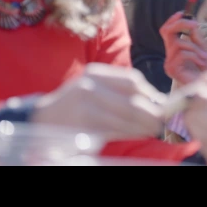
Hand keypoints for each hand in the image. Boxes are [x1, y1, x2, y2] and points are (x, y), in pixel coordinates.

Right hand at [31, 63, 166, 139]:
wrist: (42, 119)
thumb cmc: (76, 106)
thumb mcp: (95, 90)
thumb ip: (120, 93)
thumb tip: (155, 103)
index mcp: (95, 73)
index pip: (131, 80)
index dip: (150, 92)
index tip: (163, 103)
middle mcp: (90, 85)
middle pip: (130, 99)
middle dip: (151, 112)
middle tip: (163, 121)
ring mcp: (85, 105)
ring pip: (124, 116)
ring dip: (143, 125)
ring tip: (155, 129)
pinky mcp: (82, 124)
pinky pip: (114, 129)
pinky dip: (130, 132)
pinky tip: (139, 133)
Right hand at [160, 11, 206, 84]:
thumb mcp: (204, 48)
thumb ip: (196, 36)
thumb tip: (192, 21)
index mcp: (175, 49)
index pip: (167, 30)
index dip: (173, 19)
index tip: (184, 11)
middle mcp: (169, 55)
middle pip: (166, 31)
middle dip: (181, 24)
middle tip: (195, 24)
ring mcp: (169, 63)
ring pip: (178, 43)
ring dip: (195, 48)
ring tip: (204, 57)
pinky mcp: (171, 70)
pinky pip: (182, 54)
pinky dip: (195, 56)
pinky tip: (202, 64)